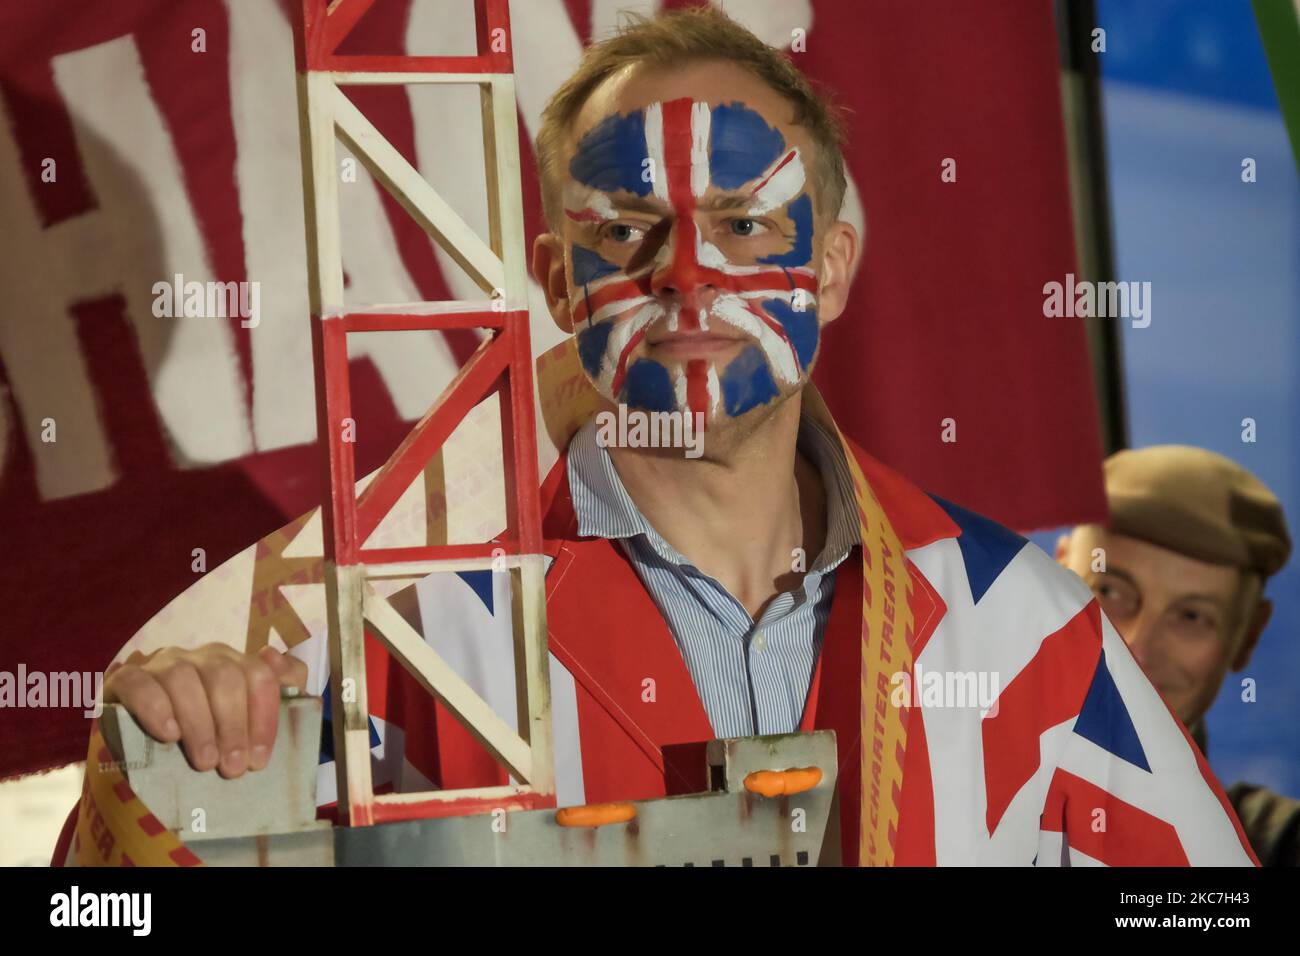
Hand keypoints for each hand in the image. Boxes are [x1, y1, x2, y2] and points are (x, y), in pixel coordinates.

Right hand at [103, 644, 307, 778]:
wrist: (138, 741)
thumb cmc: (204, 729)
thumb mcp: (243, 715)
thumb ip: (279, 684)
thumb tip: (275, 657)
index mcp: (232, 662)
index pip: (259, 676)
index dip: (264, 717)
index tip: (259, 759)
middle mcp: (199, 657)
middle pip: (224, 677)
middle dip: (233, 725)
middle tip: (232, 767)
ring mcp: (160, 664)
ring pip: (183, 678)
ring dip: (199, 724)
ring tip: (204, 762)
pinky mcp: (124, 679)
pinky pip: (139, 684)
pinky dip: (155, 708)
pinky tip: (168, 735)